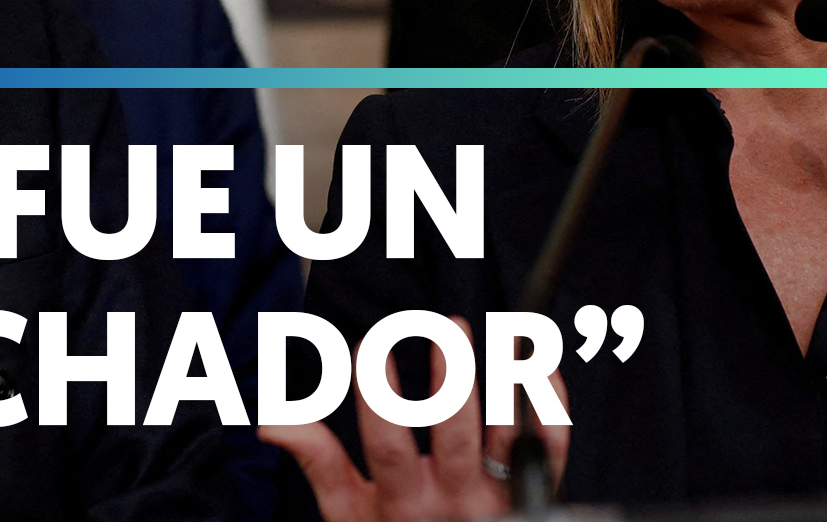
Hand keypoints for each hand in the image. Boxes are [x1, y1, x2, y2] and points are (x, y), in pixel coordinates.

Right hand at [259, 317, 569, 521]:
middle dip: (451, 377)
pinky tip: (538, 364)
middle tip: (448, 325)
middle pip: (455, 435)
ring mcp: (497, 500)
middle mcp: (452, 502)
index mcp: (401, 503)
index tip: (371, 344)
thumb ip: (317, 461)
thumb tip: (273, 419)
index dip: (379, 393)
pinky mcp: (533, 496)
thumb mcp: (347, 515)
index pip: (388, 443)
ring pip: (509, 439)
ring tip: (504, 334)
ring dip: (508, 384)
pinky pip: (554, 449)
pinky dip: (551, 405)